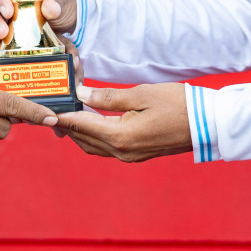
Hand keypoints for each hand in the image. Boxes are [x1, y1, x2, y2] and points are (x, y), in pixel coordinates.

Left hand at [54, 83, 191, 162]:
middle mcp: (122, 152)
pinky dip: (93, 135)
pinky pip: (106, 147)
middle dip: (66, 124)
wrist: (207, 123)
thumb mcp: (140, 94)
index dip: (60, 116)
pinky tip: (90, 121)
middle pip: (83, 139)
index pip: (80, 125)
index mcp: (120, 136)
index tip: (44, 108)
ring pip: (93, 146)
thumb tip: (81, 94)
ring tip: (66, 112)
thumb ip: (107, 97)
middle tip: (51, 108)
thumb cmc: (177, 104)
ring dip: (78, 131)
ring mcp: (130, 156)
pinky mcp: (137, 154)